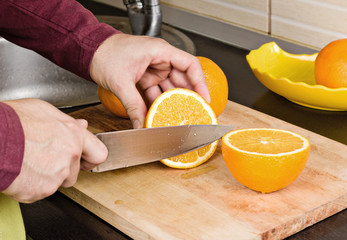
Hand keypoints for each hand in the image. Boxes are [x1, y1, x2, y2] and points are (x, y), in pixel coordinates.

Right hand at [3, 99, 107, 202]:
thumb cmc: (12, 122)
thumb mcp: (44, 111)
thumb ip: (68, 122)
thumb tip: (82, 125)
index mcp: (74, 136)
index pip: (99, 154)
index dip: (91, 159)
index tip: (85, 161)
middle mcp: (70, 156)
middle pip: (74, 172)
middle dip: (62, 168)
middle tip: (42, 158)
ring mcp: (57, 175)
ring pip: (57, 183)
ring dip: (46, 178)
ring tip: (27, 162)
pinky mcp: (42, 190)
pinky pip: (39, 192)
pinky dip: (30, 186)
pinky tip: (20, 171)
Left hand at [90, 33, 209, 127]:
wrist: (89, 51)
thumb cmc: (105, 54)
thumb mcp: (121, 81)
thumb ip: (133, 105)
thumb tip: (140, 124)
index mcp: (160, 51)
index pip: (190, 65)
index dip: (200, 82)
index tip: (204, 99)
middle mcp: (160, 59)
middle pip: (182, 79)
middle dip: (187, 97)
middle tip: (193, 113)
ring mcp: (153, 68)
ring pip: (169, 88)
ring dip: (171, 103)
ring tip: (177, 118)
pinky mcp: (145, 77)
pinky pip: (156, 92)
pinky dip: (157, 103)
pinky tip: (159, 115)